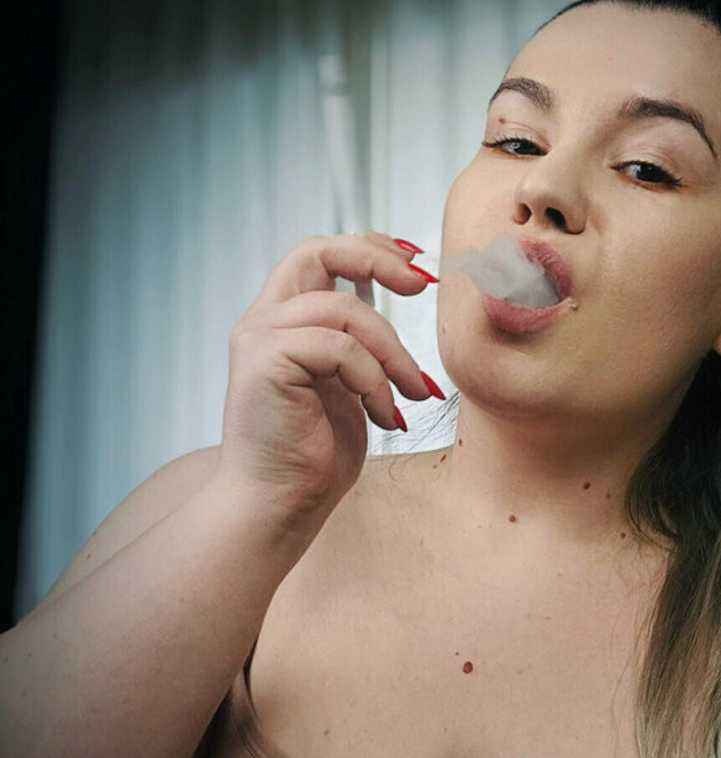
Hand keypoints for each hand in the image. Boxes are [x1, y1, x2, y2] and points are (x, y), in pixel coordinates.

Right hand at [218, 232, 436, 520]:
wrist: (278, 508)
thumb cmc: (313, 458)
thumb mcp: (348, 388)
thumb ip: (359, 347)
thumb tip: (402, 310)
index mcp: (280, 323)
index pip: (318, 256)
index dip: (368, 249)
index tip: (416, 269)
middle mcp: (262, 322)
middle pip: (317, 250)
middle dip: (377, 259)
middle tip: (424, 285)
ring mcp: (259, 339)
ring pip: (345, 310)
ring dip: (393, 353)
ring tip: (414, 393)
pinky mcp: (265, 362)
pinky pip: (341, 348)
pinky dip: (374, 380)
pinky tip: (385, 416)